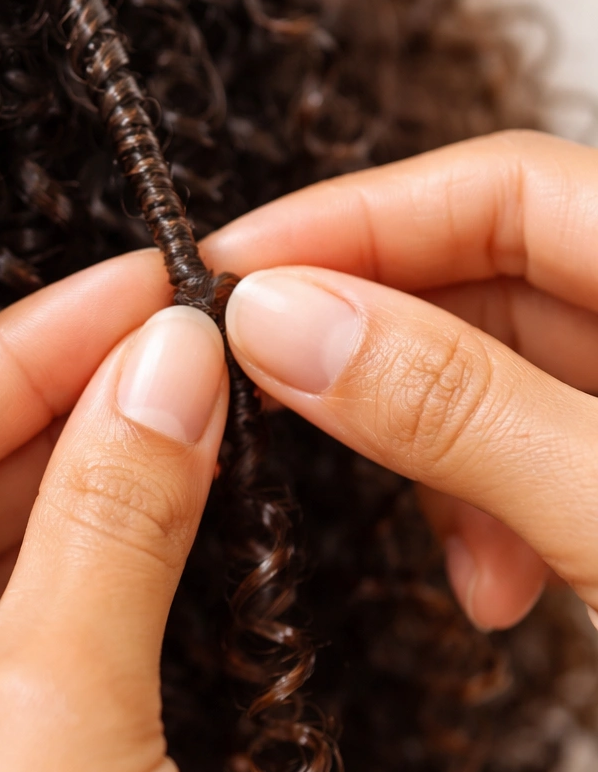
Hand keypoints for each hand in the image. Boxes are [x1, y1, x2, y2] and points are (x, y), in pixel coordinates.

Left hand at [0, 253, 245, 771]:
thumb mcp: (73, 705)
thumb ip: (115, 507)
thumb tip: (167, 362)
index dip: (18, 357)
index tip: (127, 295)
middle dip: (40, 430)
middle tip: (160, 351)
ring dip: (53, 510)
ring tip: (162, 423)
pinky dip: (46, 604)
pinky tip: (126, 537)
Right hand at [204, 128, 597, 632]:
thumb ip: (457, 408)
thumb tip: (286, 320)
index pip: (505, 183)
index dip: (361, 217)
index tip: (235, 277)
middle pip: (493, 276)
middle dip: (381, 352)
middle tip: (269, 392)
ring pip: (503, 376)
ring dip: (437, 454)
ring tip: (438, 545)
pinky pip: (536, 453)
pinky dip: (492, 511)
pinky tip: (491, 588)